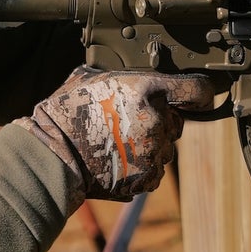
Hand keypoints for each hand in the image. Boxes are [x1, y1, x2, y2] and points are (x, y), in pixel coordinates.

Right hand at [22, 67, 216, 201]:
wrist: (51, 156)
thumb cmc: (65, 112)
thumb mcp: (90, 76)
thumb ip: (121, 75)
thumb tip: (131, 73)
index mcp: (147, 89)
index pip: (197, 90)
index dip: (199, 94)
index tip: (197, 99)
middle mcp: (156, 120)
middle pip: (177, 121)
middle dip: (161, 122)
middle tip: (128, 124)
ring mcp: (153, 152)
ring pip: (165, 149)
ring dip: (150, 147)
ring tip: (116, 144)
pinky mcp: (146, 178)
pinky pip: (154, 172)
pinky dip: (141, 169)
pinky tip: (116, 161)